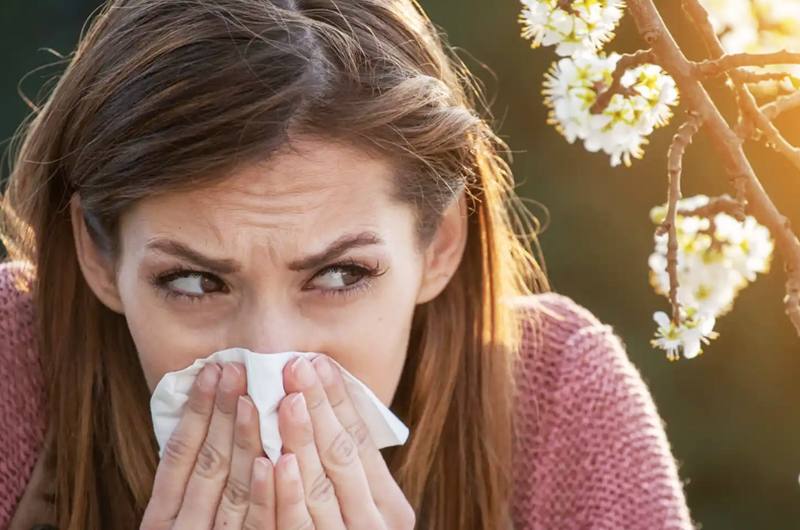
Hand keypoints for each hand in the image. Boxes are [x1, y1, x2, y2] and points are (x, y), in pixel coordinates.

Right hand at [141, 362, 275, 529]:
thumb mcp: (178, 518)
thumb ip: (190, 483)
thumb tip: (207, 420)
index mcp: (161, 519)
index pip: (178, 455)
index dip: (196, 411)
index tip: (211, 370)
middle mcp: (184, 529)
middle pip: (207, 464)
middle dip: (221, 412)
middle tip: (236, 368)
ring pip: (234, 488)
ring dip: (245, 440)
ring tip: (253, 398)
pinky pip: (257, 525)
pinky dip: (264, 493)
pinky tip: (272, 461)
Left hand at [276, 355, 415, 529]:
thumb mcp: (360, 507)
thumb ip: (348, 472)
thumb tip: (320, 406)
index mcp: (390, 506)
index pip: (363, 442)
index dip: (339, 401)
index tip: (319, 362)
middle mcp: (372, 524)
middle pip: (342, 457)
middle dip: (318, 407)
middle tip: (296, 366)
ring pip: (318, 487)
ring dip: (299, 439)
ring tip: (281, 399)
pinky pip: (294, 526)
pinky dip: (283, 493)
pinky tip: (270, 462)